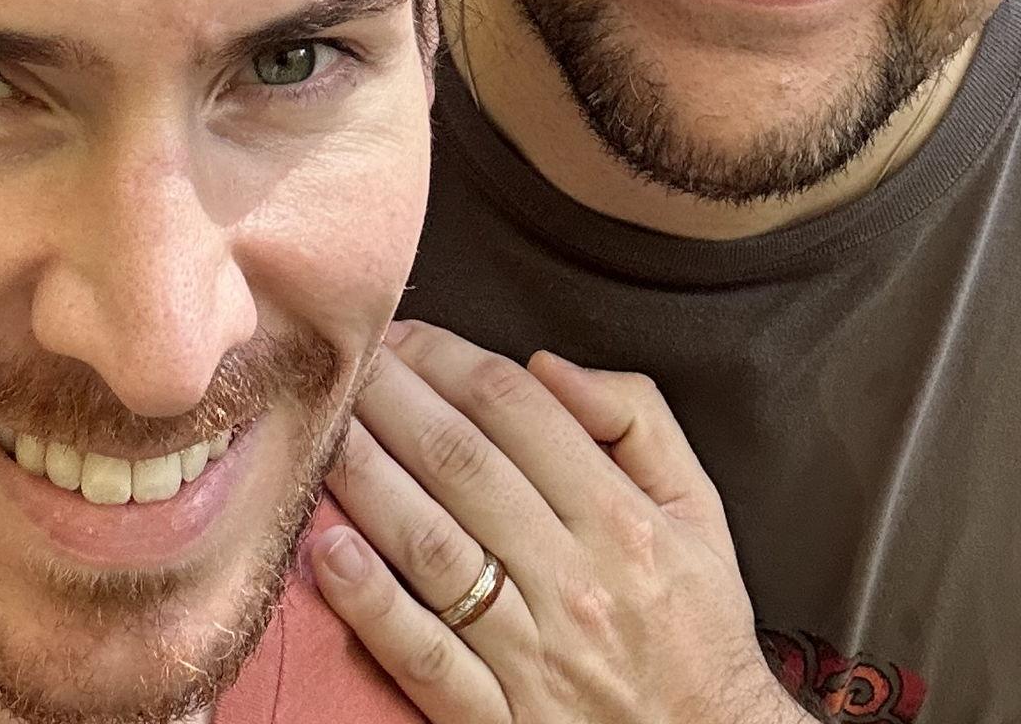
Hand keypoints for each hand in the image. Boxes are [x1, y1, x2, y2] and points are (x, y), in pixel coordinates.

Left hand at [314, 322, 800, 722]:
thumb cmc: (696, 627)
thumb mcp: (698, 511)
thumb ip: (638, 420)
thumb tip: (549, 368)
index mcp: (621, 518)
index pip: (514, 409)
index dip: (447, 358)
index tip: (406, 336)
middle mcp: (574, 579)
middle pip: (459, 462)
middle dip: (391, 397)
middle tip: (346, 359)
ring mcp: (531, 654)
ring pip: (429, 545)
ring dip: (365, 478)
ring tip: (322, 429)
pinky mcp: (497, 720)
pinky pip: (422, 655)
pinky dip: (370, 603)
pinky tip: (328, 551)